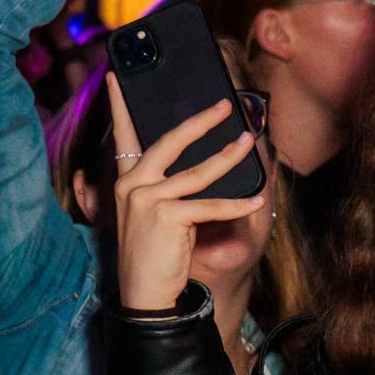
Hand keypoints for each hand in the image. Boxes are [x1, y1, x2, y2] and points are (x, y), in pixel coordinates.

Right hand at [108, 82, 270, 312]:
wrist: (144, 295)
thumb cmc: (153, 257)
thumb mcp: (154, 218)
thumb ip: (169, 189)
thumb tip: (208, 163)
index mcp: (126, 183)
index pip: (123, 137)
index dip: (119, 107)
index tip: (117, 78)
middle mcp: (133, 186)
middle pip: (169, 142)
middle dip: (199, 121)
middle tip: (223, 105)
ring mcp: (147, 199)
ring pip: (197, 172)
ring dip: (228, 156)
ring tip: (248, 141)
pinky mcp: (166, 216)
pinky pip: (210, 205)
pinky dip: (236, 205)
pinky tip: (257, 200)